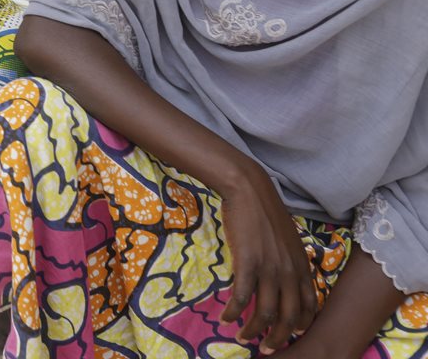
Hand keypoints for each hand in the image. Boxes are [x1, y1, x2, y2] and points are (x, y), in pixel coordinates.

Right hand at [218, 164, 318, 353]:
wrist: (249, 190)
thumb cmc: (266, 211)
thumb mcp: (288, 239)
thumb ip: (291, 260)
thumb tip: (286, 274)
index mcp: (301, 267)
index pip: (309, 307)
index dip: (300, 326)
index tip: (289, 334)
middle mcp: (290, 272)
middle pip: (289, 317)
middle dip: (278, 337)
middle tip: (267, 348)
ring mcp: (270, 269)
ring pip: (265, 312)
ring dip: (254, 330)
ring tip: (242, 337)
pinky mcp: (248, 263)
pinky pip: (242, 298)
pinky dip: (234, 312)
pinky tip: (225, 317)